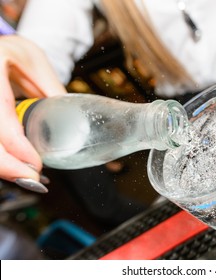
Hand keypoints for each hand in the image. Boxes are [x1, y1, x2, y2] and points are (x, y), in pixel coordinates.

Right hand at [0, 35, 65, 183]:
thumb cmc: (16, 53)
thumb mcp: (36, 63)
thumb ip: (51, 90)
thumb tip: (74, 123)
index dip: (15, 144)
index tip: (36, 164)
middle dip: (8, 166)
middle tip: (35, 181)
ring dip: (4, 167)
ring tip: (30, 179)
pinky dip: (1, 159)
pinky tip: (18, 168)